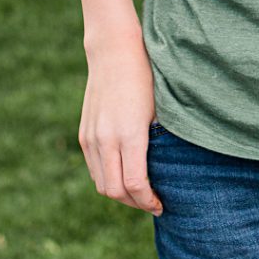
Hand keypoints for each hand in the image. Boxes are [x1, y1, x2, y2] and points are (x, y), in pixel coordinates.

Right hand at [79, 31, 162, 214]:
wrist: (114, 53)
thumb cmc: (147, 77)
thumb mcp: (162, 108)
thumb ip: (162, 140)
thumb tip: (174, 168)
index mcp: (129, 135)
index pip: (135, 184)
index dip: (148, 201)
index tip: (162, 205)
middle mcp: (105, 140)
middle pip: (115, 191)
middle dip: (135, 203)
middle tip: (154, 204)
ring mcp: (91, 138)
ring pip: (101, 183)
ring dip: (120, 194)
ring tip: (141, 194)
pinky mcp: (85, 135)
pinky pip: (94, 169)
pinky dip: (108, 179)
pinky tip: (125, 176)